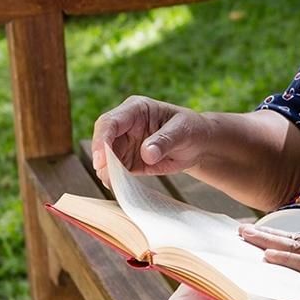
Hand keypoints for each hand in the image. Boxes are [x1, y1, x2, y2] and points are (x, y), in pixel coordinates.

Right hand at [92, 96, 212, 188]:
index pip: (110, 122)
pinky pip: (115, 172)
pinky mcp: (127, 161)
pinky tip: (122, 189)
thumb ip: (165, 140)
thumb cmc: (191, 129)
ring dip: (108, 174)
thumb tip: (147, 153)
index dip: (101, 140)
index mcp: (136, 109)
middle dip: (103, 162)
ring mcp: (124, 144)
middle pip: (103, 143)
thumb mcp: (183, 131)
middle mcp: (125, 126)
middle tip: (110, 180)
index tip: (101, 160)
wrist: (198, 144)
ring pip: (106, 160)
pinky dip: (116, 181)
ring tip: (119, 187)